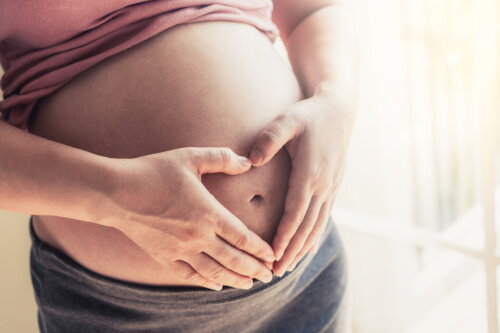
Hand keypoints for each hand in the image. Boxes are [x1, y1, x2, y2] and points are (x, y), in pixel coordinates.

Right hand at [103, 147, 275, 289]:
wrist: (115, 192)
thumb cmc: (153, 171)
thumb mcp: (190, 157)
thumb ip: (222, 158)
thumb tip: (248, 162)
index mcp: (208, 213)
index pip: (243, 237)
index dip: (261, 249)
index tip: (273, 256)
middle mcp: (198, 236)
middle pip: (234, 259)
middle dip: (255, 270)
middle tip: (269, 277)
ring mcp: (180, 249)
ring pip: (215, 272)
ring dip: (235, 280)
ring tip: (249, 284)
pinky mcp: (164, 256)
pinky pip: (190, 275)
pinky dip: (206, 282)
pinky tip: (216, 284)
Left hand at [249, 92, 354, 275]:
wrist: (340, 109)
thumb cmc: (309, 114)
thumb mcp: (287, 120)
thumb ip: (269, 139)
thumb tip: (251, 160)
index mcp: (310, 172)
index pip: (295, 212)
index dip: (284, 236)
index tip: (272, 255)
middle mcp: (323, 185)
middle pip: (306, 226)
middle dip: (291, 251)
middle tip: (275, 272)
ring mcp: (331, 187)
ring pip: (317, 225)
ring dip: (303, 248)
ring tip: (288, 266)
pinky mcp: (334, 186)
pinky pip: (324, 217)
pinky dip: (314, 235)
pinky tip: (307, 248)